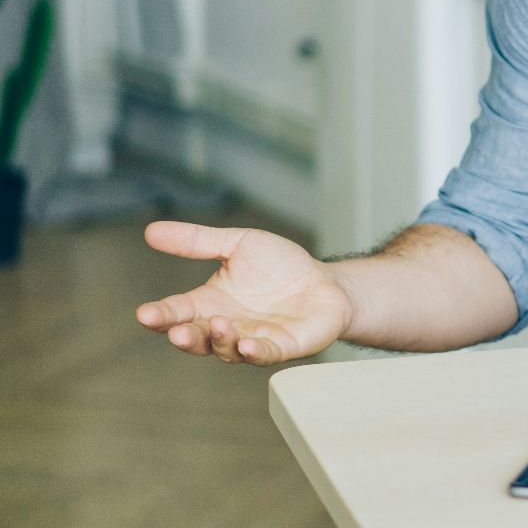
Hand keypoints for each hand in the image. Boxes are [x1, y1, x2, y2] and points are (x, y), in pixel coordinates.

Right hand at [134, 221, 354, 364]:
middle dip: (184, 337)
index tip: (145, 314)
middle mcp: (226, 326)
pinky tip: (247, 346)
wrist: (325, 281)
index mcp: (209, 303)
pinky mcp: (281, 347)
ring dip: (220, 340)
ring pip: (226, 348)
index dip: (161, 315)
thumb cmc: (280, 266)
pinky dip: (254, 352)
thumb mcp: (238, 244)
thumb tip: (152, 230)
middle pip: (196, 338)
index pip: (177, 312)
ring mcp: (252, 339)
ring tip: (219, 324)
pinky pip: (264, 354)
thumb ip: (198, 241)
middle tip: (176, 331)